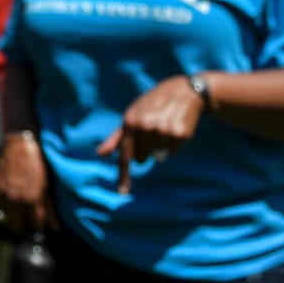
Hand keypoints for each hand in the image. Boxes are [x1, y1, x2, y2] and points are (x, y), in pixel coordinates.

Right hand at [0, 133, 58, 234]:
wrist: (21, 145)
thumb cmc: (39, 163)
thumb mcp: (48, 186)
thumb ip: (50, 209)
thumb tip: (55, 228)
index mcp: (32, 199)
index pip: (34, 224)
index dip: (37, 226)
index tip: (37, 226)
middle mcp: (16, 199)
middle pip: (16, 225)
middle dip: (22, 225)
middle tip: (25, 222)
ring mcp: (3, 194)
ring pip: (5, 217)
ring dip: (11, 217)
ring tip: (16, 214)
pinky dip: (2, 206)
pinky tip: (8, 202)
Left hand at [97, 75, 206, 193]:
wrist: (184, 91)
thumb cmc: (153, 105)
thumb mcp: (132, 116)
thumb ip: (116, 138)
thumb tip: (99, 154)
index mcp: (130, 122)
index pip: (124, 154)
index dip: (124, 175)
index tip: (123, 191)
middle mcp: (144, 127)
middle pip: (142, 158)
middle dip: (147, 149)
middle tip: (154, 129)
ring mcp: (162, 131)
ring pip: (159, 155)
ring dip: (162, 144)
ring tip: (166, 124)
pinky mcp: (179, 134)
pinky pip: (174, 151)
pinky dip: (175, 144)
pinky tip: (177, 126)